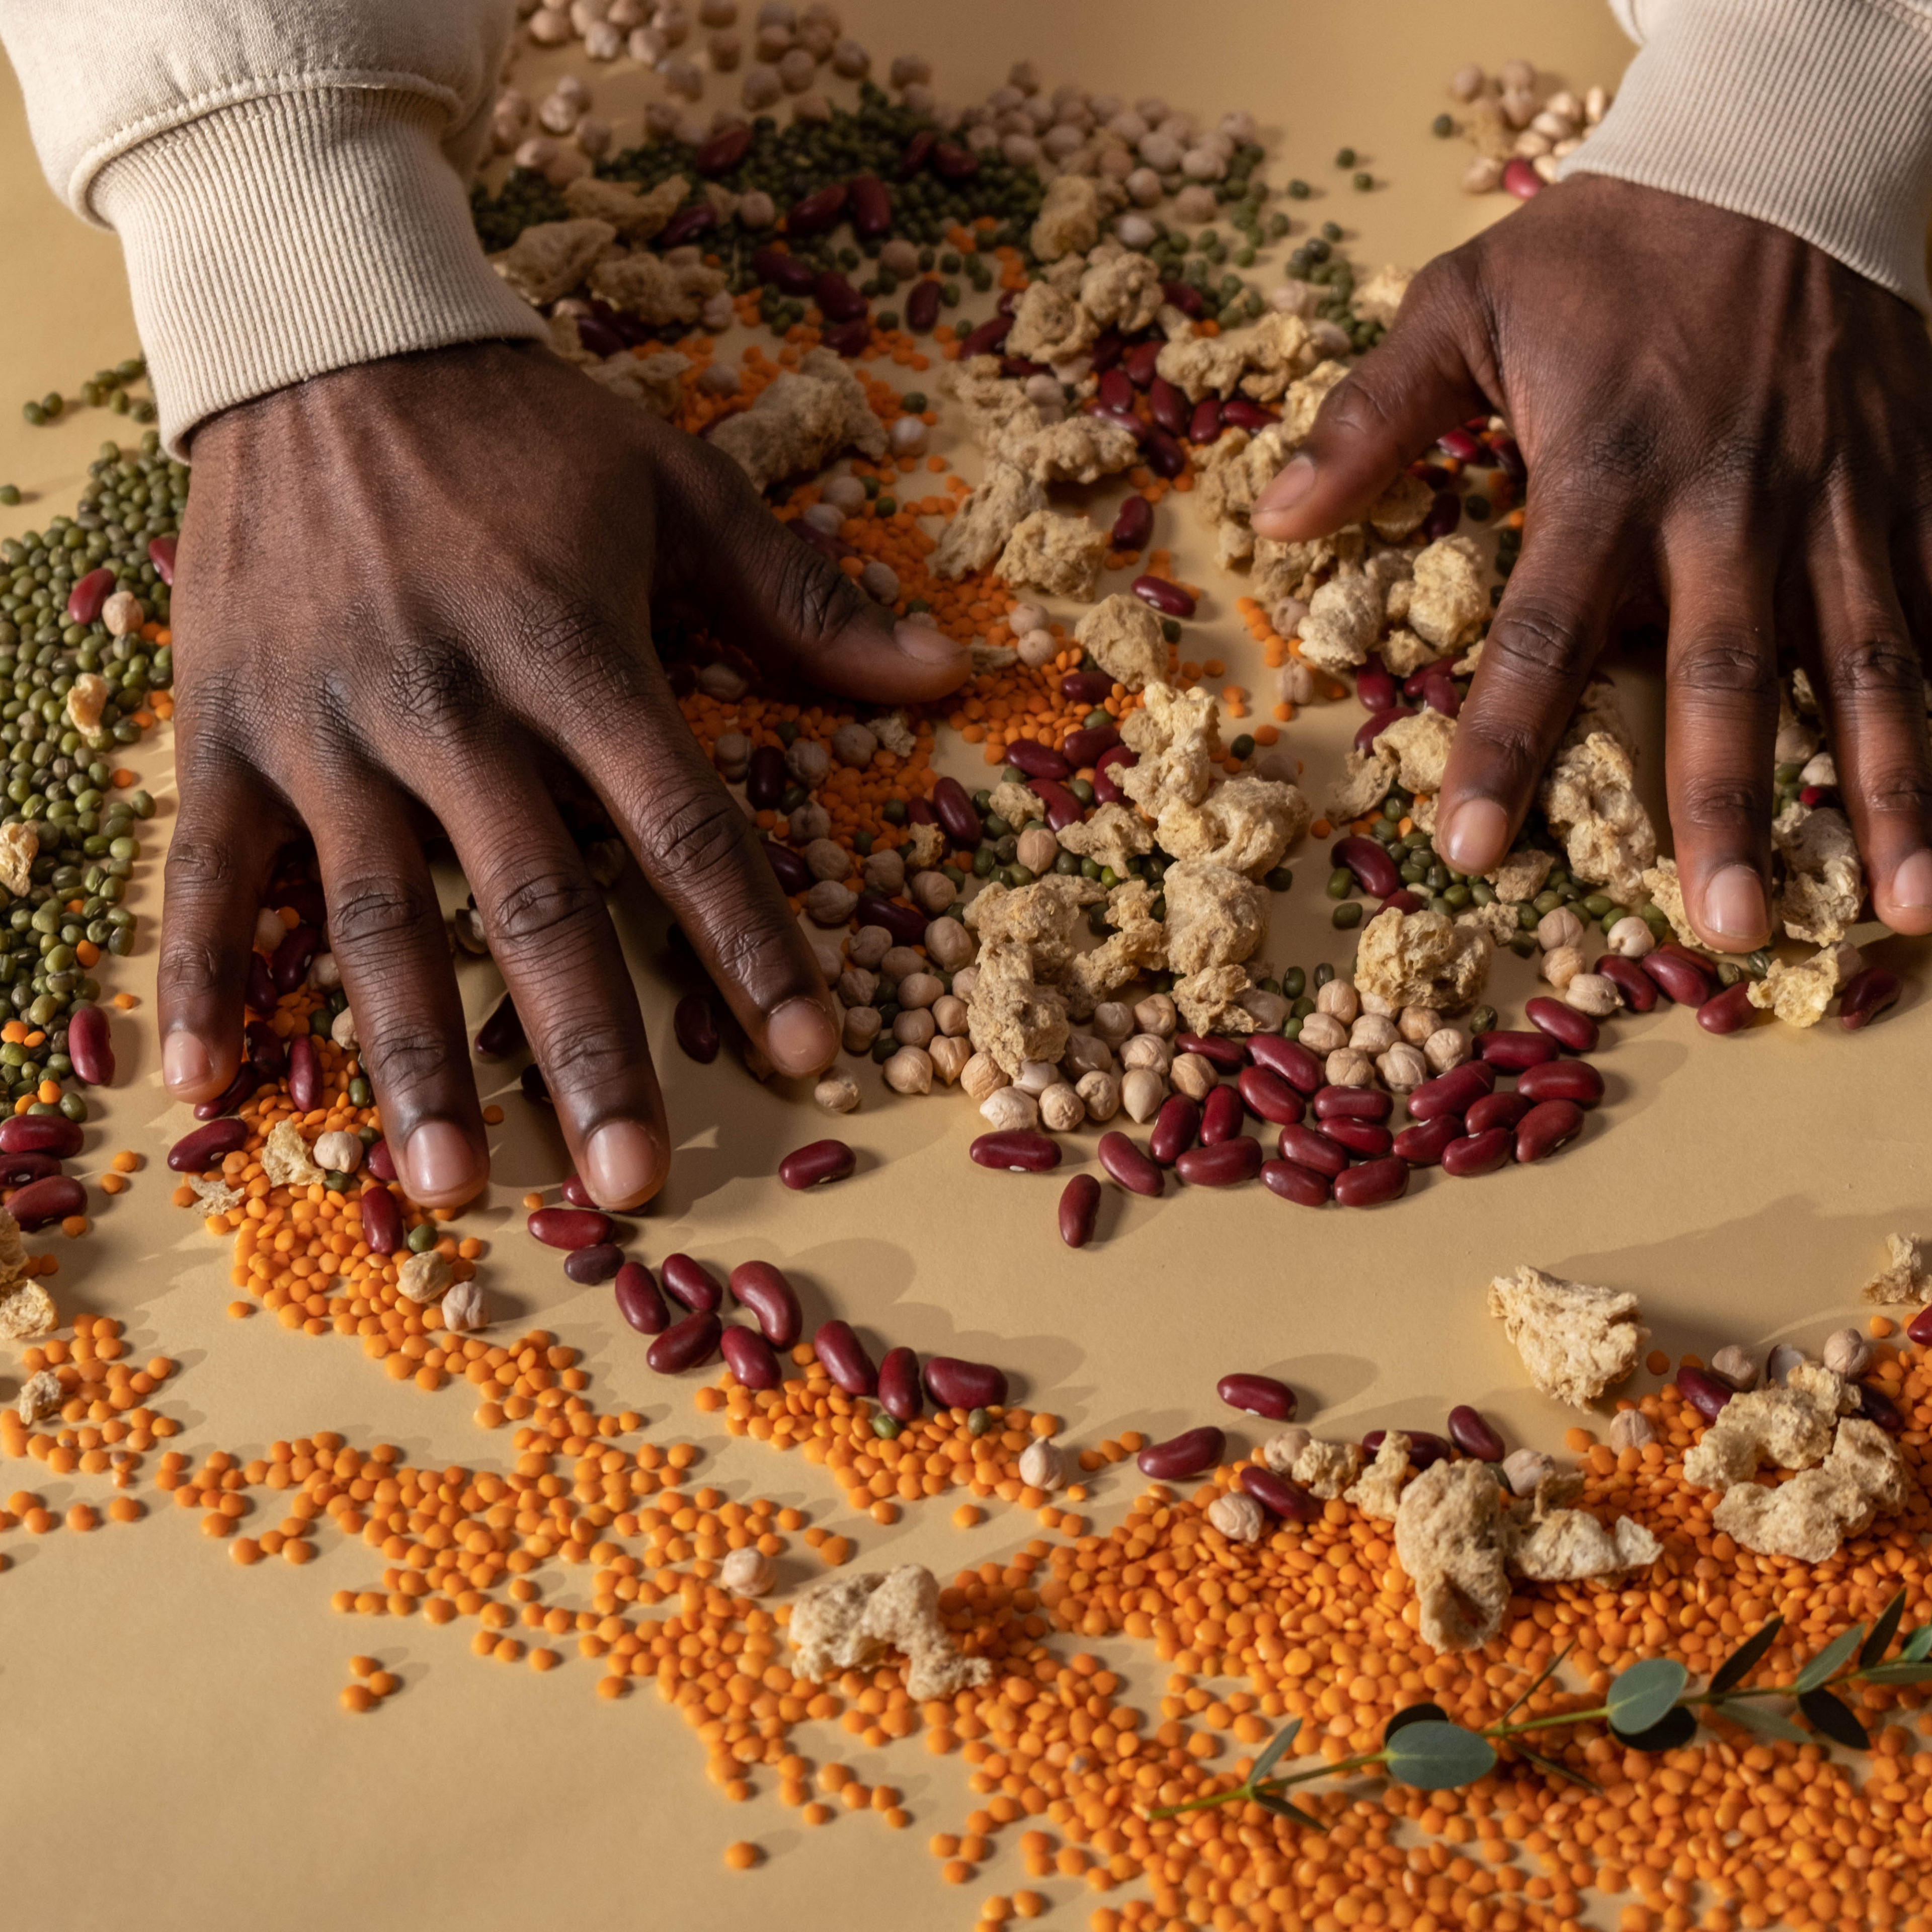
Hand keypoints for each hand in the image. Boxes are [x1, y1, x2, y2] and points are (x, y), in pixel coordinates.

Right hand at [163, 340, 967, 1206]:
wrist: (321, 336)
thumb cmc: (518, 425)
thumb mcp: (675, 482)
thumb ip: (803, 595)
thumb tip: (945, 675)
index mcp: (573, 649)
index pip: (681, 824)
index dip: (750, 943)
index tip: (807, 1054)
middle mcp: (450, 702)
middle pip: (535, 902)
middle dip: (588, 1050)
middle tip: (633, 1182)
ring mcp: (326, 723)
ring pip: (377, 916)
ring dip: (416, 1058)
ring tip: (455, 1184)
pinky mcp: (223, 724)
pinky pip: (207, 868)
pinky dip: (201, 978)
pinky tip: (212, 1090)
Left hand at [1253, 175, 1931, 950]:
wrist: (1779, 155)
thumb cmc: (1609, 243)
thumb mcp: (1466, 300)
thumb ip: (1375, 415)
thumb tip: (1280, 519)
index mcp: (1605, 477)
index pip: (1541, 637)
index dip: (1504, 746)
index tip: (1475, 848)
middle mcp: (1728, 509)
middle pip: (1722, 680)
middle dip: (1722, 809)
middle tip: (1717, 928)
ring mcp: (1836, 502)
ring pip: (1866, 664)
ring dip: (1882, 789)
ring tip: (1899, 904)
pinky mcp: (1912, 483)